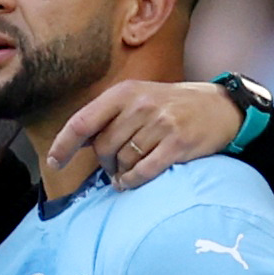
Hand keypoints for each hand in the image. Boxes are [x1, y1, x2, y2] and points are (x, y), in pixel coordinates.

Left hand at [47, 79, 242, 189]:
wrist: (219, 108)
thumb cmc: (170, 107)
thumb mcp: (137, 100)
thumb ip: (106, 118)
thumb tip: (71, 144)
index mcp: (124, 93)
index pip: (82, 121)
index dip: (64, 144)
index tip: (54, 162)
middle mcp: (140, 105)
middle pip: (103, 147)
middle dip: (104, 163)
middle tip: (114, 166)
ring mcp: (160, 123)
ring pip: (122, 161)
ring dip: (120, 173)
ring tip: (127, 171)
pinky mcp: (177, 143)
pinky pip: (142, 171)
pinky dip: (132, 181)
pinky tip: (132, 181)